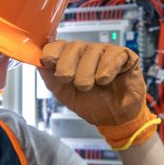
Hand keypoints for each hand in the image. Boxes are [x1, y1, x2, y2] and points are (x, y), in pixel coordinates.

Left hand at [39, 41, 158, 148]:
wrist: (115, 119)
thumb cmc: (93, 104)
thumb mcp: (65, 94)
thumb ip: (50, 78)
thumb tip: (38, 62)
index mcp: (71, 59)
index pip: (58, 45)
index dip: (51, 52)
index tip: (48, 61)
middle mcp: (87, 52)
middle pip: (73, 46)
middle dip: (67, 65)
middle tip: (68, 80)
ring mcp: (106, 52)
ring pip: (92, 51)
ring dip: (87, 72)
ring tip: (90, 86)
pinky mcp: (125, 56)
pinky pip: (113, 55)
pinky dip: (107, 68)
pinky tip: (105, 80)